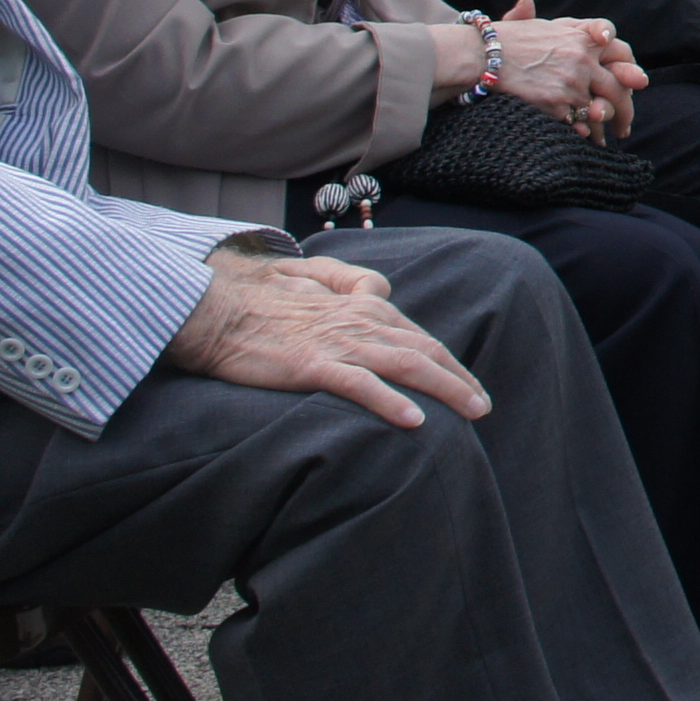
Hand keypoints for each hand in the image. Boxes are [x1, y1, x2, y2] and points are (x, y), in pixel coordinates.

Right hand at [164, 245, 486, 429]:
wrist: (215, 308)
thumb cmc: (261, 299)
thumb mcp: (313, 279)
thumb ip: (352, 282)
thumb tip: (381, 288)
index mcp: (363, 306)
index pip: (418, 336)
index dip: (447, 361)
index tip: (469, 385)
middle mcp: (360, 322)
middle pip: (424, 350)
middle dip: (459, 379)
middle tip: (484, 406)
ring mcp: (339, 343)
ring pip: (406, 365)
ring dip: (445, 389)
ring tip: (471, 412)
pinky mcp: (312, 364)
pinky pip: (360, 385)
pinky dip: (390, 402)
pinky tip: (413, 420)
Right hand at [487, 4, 640, 136]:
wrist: (481, 56)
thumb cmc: (503, 40)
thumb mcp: (532, 24)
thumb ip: (549, 21)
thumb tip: (529, 0)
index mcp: (581, 36)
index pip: (619, 47)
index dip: (627, 63)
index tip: (634, 80)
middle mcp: (583, 58)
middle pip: (619, 84)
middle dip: (626, 107)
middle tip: (625, 124)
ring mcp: (572, 81)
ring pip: (601, 108)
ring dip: (607, 125)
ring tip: (609, 137)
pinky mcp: (557, 103)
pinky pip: (579, 123)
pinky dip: (585, 133)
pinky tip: (588, 140)